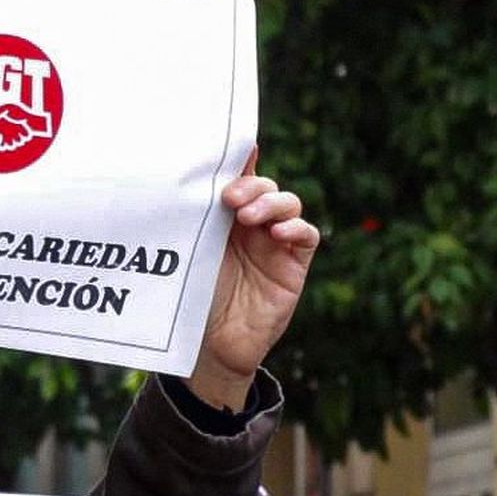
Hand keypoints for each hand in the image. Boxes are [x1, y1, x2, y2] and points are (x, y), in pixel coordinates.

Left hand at [187, 153, 319, 409]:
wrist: (209, 346)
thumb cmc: (192, 298)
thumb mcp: (190, 251)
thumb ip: (195, 217)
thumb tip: (190, 177)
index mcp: (221, 216)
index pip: (236, 177)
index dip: (239, 160)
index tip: (235, 149)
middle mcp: (250, 224)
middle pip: (263, 185)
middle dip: (251, 185)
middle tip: (230, 198)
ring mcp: (274, 242)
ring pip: (287, 203)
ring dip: (270, 203)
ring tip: (249, 217)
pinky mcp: (293, 264)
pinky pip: (306, 235)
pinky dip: (295, 227)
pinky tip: (278, 232)